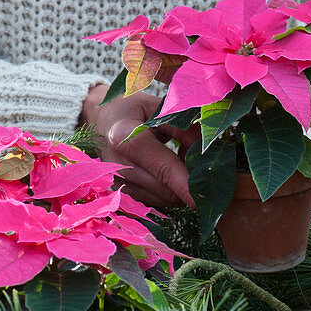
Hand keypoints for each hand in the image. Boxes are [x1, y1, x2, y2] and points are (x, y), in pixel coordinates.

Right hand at [79, 83, 197, 207]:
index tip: (206, 197)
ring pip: (164, 200)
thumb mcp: (159, 108)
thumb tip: (209, 155)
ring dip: (180, 188)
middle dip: (190, 184)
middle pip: (167, 190)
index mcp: (125, 138)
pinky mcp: (122, 194)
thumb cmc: (132, 111)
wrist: (100, 122)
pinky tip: (166, 172)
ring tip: (178, 161)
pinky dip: (168, 191)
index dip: (187, 185)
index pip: (164, 169)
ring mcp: (118, 184)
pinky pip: (156, 202)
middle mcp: (118, 165)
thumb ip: (185, 129)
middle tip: (200, 164)